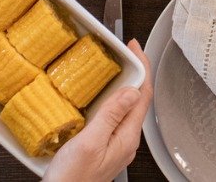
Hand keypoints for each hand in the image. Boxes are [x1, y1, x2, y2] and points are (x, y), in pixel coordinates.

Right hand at [45, 41, 152, 181]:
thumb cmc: (71, 179)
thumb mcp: (89, 142)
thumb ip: (111, 115)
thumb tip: (131, 91)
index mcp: (126, 137)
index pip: (143, 95)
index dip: (143, 67)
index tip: (135, 47)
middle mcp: (126, 141)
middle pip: (138, 99)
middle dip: (134, 73)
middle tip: (125, 52)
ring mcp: (116, 146)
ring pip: (126, 108)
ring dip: (122, 86)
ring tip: (114, 68)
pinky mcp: (105, 149)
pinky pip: (114, 118)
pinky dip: (111, 101)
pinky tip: (99, 97)